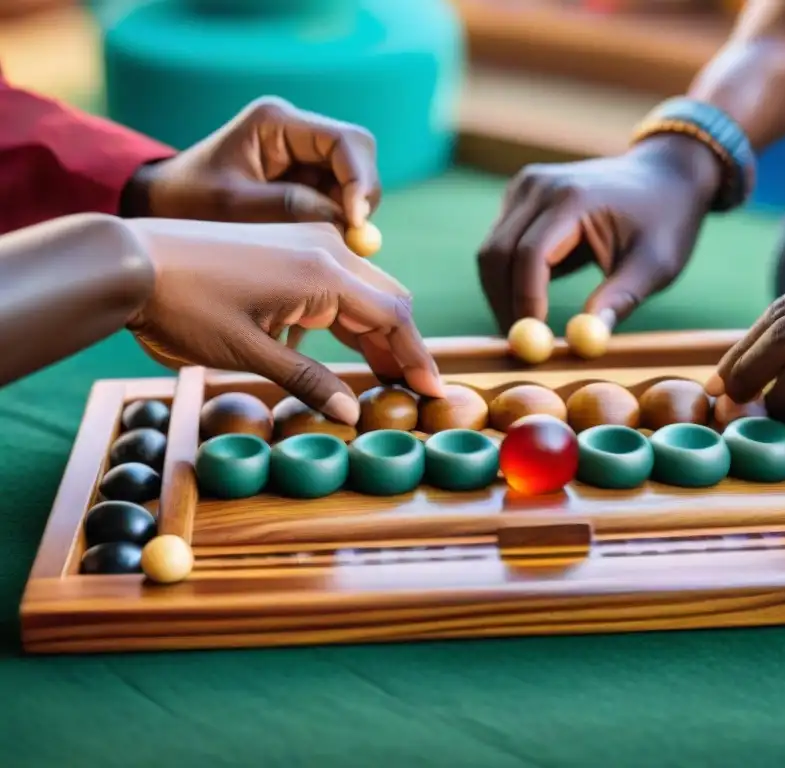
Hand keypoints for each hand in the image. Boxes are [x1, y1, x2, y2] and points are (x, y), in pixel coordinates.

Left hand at [124, 97, 378, 230]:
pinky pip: (338, 197)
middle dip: (361, 198)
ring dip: (350, 213)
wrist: (159, 206)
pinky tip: (322, 242)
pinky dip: (338, 220)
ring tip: (331, 245)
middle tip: (353, 238)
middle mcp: (295, 130)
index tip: (355, 222)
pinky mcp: (302, 177)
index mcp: (276, 122)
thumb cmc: (187, 202)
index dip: (360, 180)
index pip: (346, 141)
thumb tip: (349, 223)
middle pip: (357, 157)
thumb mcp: (236, 209)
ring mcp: (301, 153)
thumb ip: (292, 209)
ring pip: (353, 179)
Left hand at [124, 219, 442, 423]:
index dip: (418, 358)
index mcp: (324, 273)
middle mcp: (326, 248)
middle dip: (404, 346)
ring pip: (365, 292)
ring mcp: (308, 243)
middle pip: (389, 300)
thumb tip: (351, 415)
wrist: (129, 259)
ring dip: (380, 334)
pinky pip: (338, 285)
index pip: (394, 317)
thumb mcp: (248, 353)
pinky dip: (352, 318)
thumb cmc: (184, 306)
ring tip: (388, 379)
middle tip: (414, 393)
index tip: (436, 394)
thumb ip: (307, 380)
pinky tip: (352, 349)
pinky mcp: (290, 246)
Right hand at [476, 135, 721, 332]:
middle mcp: (540, 186)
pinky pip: (499, 243)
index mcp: (574, 197)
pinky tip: (532, 298)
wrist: (665, 174)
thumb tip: (589, 340)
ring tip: (528, 327)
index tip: (534, 340)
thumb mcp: (656, 264)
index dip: (526, 301)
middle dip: (504, 303)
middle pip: (497, 253)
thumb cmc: (666, 220)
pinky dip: (507, 277)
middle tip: (522, 344)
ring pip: (491, 251)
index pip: (530, 254)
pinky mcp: (520, 197)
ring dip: (502, 293)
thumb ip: (620, 299)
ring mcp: (525, 187)